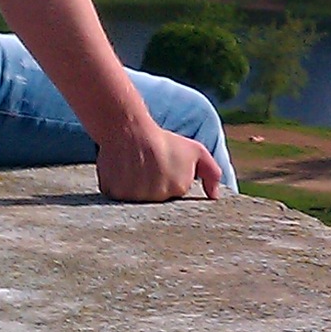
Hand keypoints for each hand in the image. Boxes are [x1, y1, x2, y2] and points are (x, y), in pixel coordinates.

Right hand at [96, 124, 223, 202]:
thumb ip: (212, 174)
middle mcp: (158, 196)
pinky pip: (118, 199)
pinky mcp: (116, 195)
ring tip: (135, 169)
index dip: (169, 182)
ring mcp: (136, 197)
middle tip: (149, 168)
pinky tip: (122, 173)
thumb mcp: (197, 151)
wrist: (130, 129)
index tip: (164, 170)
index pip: (174, 196)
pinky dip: (120, 189)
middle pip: (156, 201)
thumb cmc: (164, 141)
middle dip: (154, 188)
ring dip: (136, 190)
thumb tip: (215, 197)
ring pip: (137, 201)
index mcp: (179, 188)